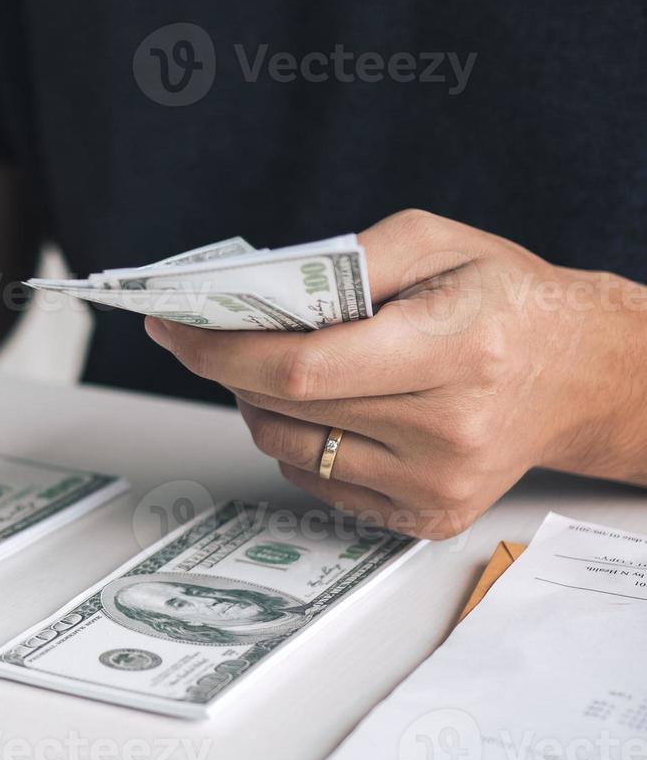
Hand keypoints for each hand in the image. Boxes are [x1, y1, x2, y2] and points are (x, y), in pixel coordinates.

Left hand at [144, 209, 646, 537]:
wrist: (584, 374)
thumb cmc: (506, 300)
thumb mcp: (437, 243)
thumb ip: (348, 259)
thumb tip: (260, 290)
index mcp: (457, 352)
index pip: (303, 368)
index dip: (222, 350)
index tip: (174, 327)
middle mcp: (448, 430)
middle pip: (286, 407)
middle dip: (228, 367)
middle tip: (207, 332)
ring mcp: (437, 484)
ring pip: (288, 449)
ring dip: (257, 403)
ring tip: (276, 364)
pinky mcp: (426, 516)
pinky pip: (316, 480)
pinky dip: (297, 439)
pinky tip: (324, 405)